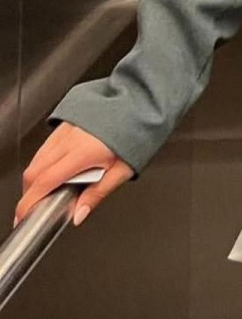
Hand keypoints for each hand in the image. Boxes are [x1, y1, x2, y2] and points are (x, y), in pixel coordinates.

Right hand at [13, 122, 134, 228]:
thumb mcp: (123, 170)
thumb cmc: (137, 133)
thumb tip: (79, 214)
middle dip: (29, 193)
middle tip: (35, 208)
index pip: (45, 181)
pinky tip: (54, 171)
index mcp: (83, 152)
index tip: (24, 216)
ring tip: (46, 193)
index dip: (29, 202)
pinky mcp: (65, 123)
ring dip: (35, 178)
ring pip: (37, 158)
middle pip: (34, 171)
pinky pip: (45, 147)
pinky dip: (42, 162)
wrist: (141, 102)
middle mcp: (70, 139)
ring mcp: (65, 129)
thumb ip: (98, 194)